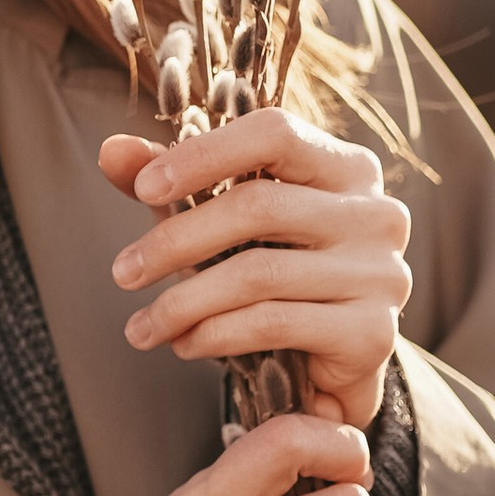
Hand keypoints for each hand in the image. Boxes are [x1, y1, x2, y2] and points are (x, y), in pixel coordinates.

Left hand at [98, 109, 411, 430]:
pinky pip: (274, 324)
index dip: (204, 154)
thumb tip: (111, 150)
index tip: (142, 187)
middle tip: (122, 272)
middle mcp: (377, 213)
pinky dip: (215, 335)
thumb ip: (173, 182)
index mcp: (347, 167)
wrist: (333, 364)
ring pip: (259, 273)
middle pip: (259, 206)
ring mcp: (383, 273)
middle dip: (176, 241)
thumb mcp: (221, 221)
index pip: (275, 132)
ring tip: (142, 325)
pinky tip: (185, 344)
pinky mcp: (373, 333)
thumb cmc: (276, 273)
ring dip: (184, 301)